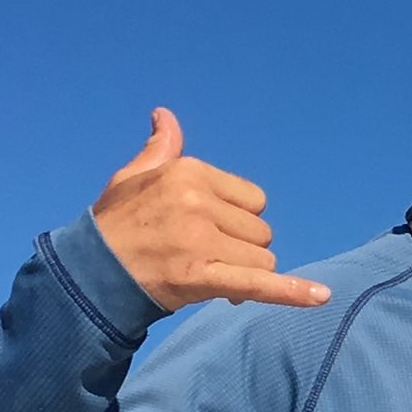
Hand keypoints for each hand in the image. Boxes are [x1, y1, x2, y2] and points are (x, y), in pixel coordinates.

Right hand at [92, 108, 330, 312]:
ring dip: (245, 273)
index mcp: (189, 173)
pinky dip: (293, 292)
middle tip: (202, 256)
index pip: (252, 199)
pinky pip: (260, 284)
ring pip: (262, 259)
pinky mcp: (203, 276)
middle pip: (260, 231)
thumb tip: (164, 115)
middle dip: (241, 248)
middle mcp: (199, 202)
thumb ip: (161, 149)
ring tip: (207, 275)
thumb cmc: (115, 225)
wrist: (90, 274)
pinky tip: (321, 296)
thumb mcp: (133, 177)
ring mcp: (202, 240)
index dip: (237, 220)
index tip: (209, 231)